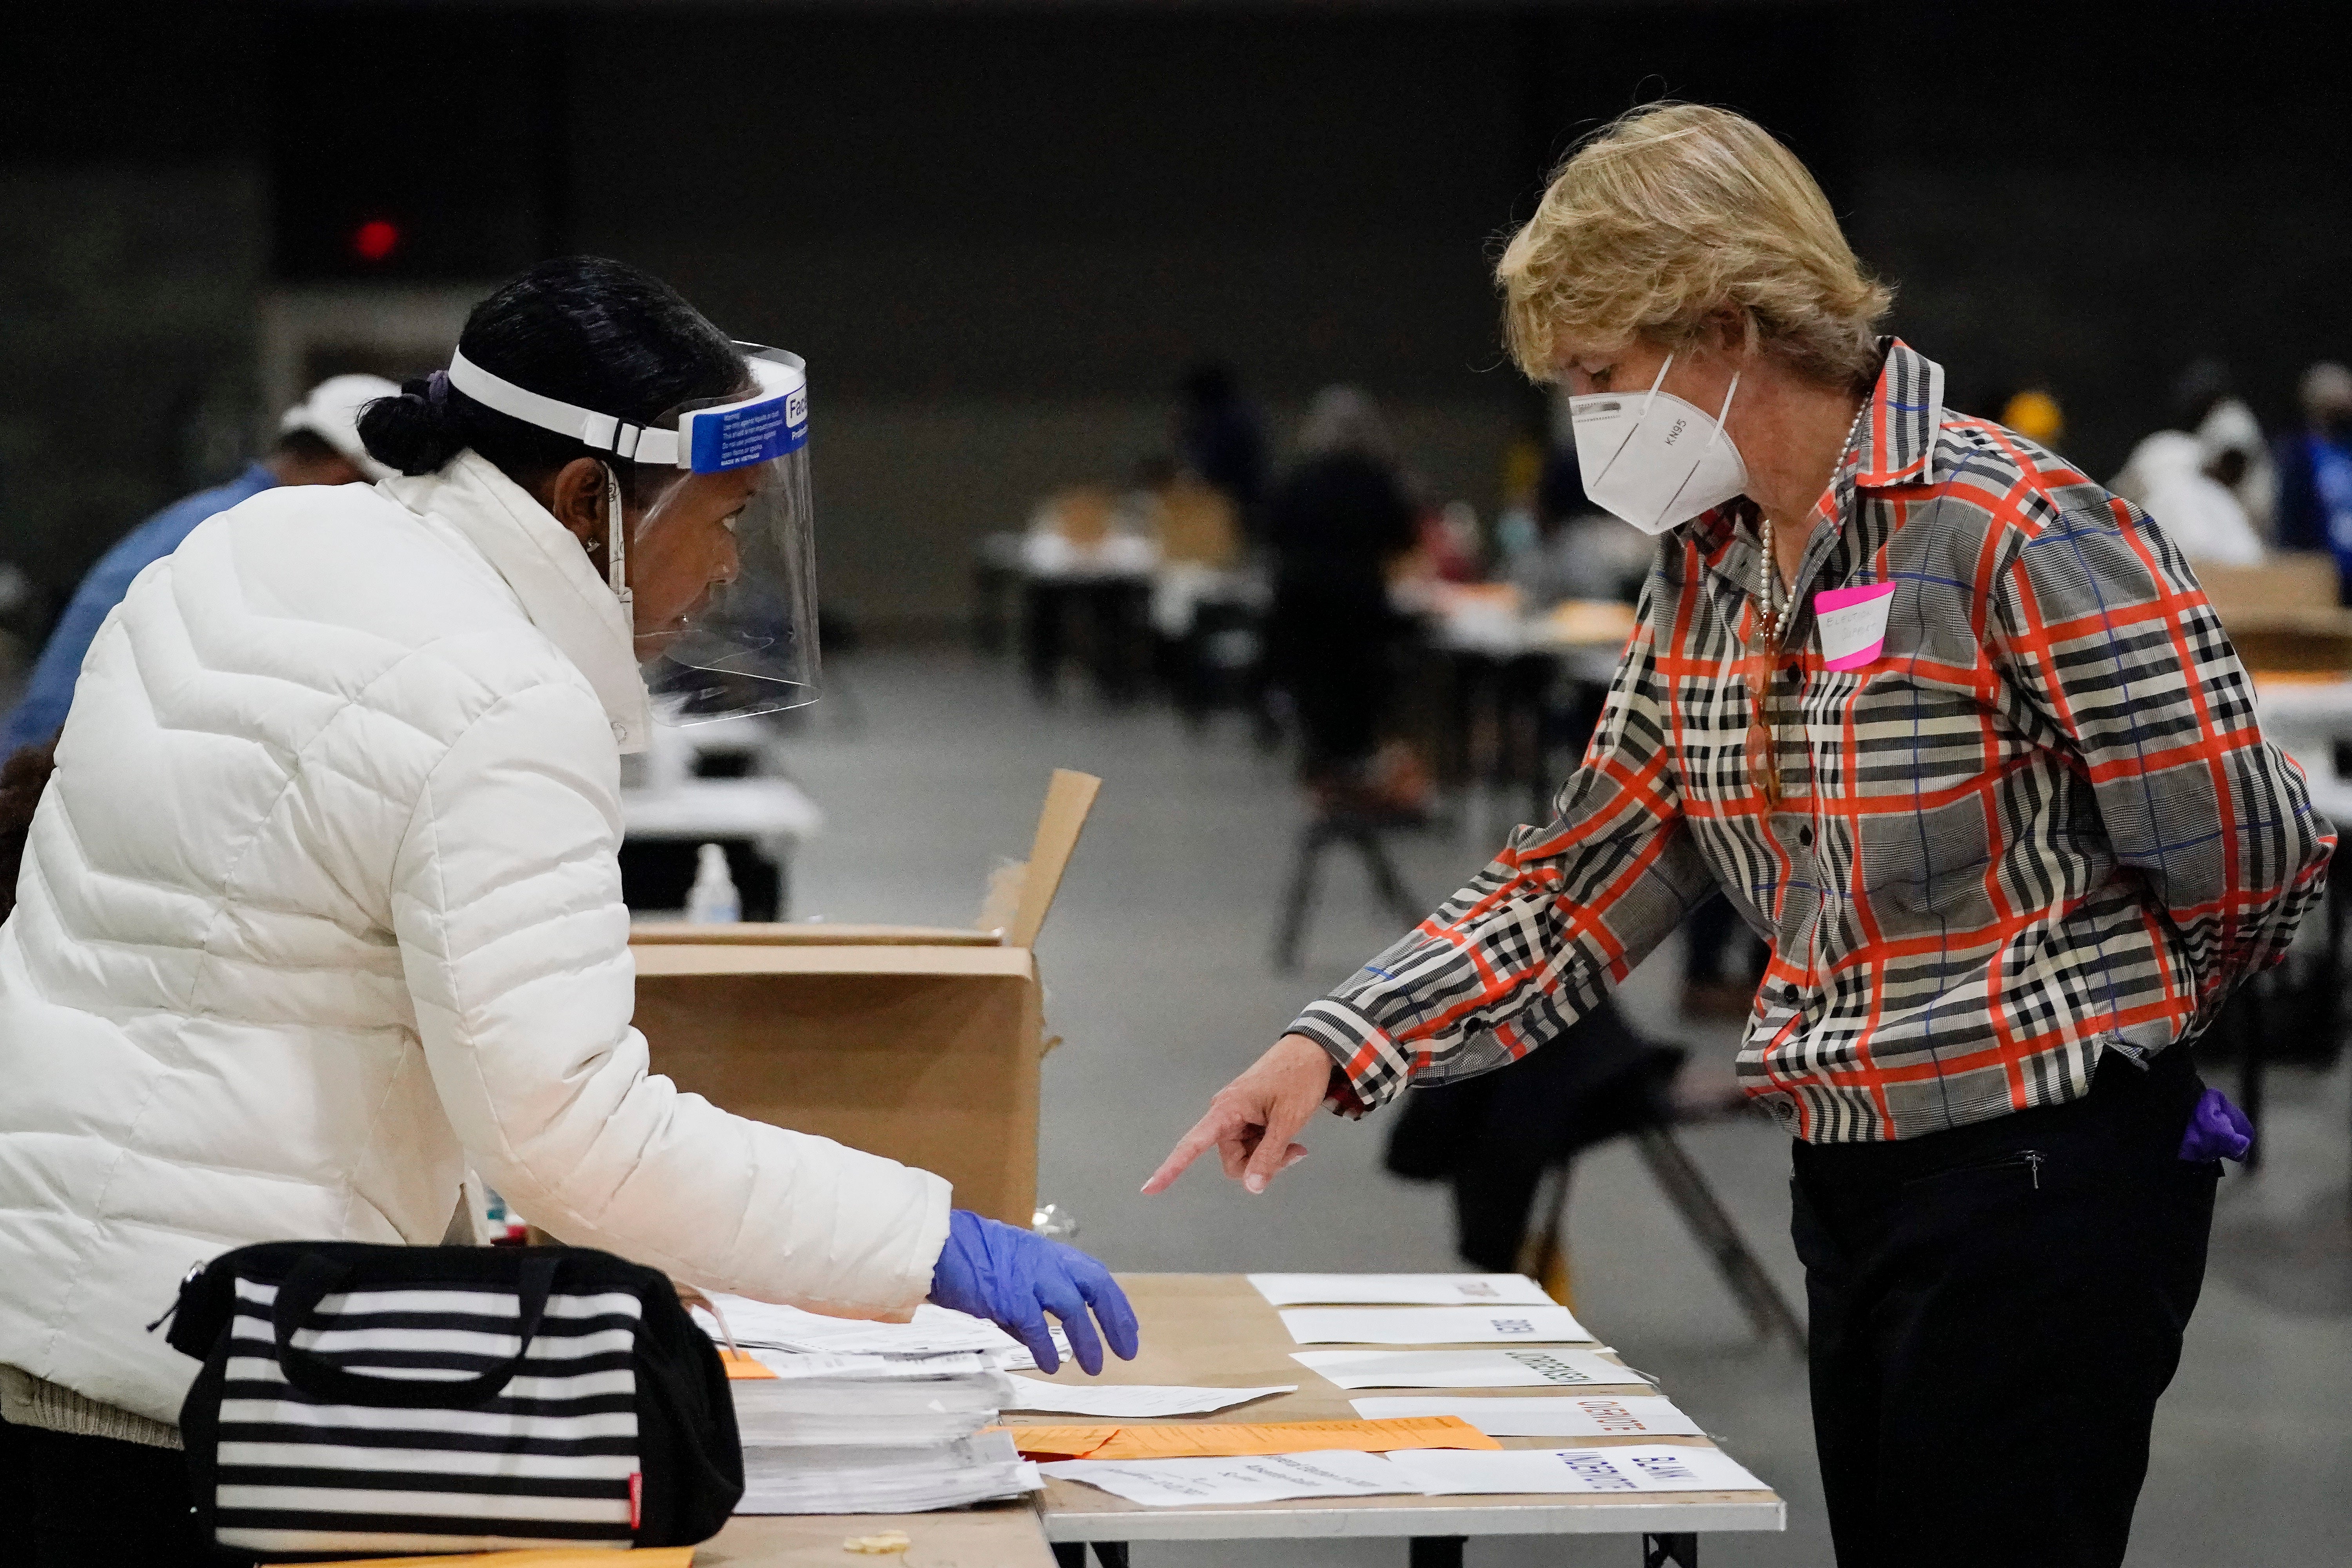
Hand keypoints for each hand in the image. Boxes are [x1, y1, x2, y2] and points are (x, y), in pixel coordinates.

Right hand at [927, 1210, 1138, 1375]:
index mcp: (1048, 1254)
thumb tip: (1035, 1340)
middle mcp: (1046, 1262)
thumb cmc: (968, 1258)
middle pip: (1095, 1285)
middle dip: (1115, 1318)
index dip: (1115, 1302)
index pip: (1093, 1274)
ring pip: (1072, 1308)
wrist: (939, 1246)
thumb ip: (1025, 1306)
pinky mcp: (1011, 1297)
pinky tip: (1049, 1366)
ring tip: (1094, 1367)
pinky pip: (1037, 1327)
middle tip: (1127, 1350)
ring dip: (1087, 1340)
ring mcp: (1030, 1277)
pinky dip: (1046, 1348)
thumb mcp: (1007, 1272)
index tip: (1128, 1328)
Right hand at [1142, 1033, 1332, 1195]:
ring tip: (1293, 1140)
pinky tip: (1289, 1137)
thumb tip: (1252, 1187)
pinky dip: (1271, 1147)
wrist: (1312, 1051)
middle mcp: (1225, 1113)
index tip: (1149, 1188)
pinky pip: (1253, 1145)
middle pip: (1233, 1161)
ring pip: (1246, 1156)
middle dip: (1262, 1163)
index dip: (1170, 1168)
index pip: (1192, 1145)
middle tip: (1293, 1150)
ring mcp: (1236, 1116)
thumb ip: (1269, 1155)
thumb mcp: (1287, 1120)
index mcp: (1226, 1109)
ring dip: (1270, 1155)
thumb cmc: (1298, 1077)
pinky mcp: (1248, 1117)